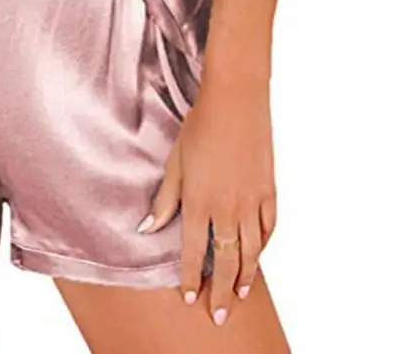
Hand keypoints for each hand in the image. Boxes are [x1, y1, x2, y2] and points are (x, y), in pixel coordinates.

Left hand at [138, 74, 276, 324]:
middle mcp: (227, 207)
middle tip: (218, 315)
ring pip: (251, 250)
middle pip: (225, 260)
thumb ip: (164, 200)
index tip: (190, 298)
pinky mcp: (269, 190)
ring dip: (244, 275)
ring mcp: (252, 201)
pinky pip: (269, 228)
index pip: (194, 251)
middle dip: (220, 291)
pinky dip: (263, 247)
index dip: (191, 278)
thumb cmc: (199, 126)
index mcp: (200, 201)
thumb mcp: (175, 161)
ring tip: (238, 294)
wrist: (235, 101)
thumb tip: (147, 229)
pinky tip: (258, 256)